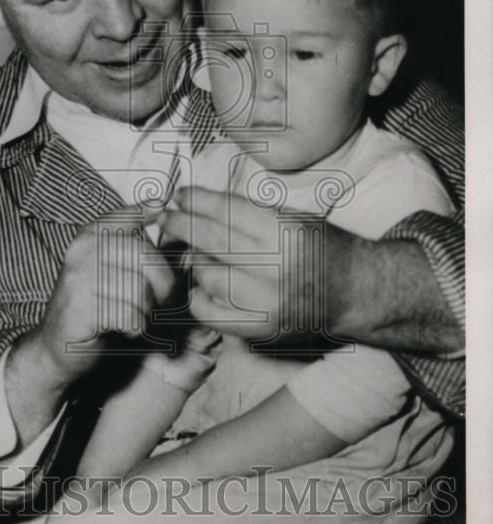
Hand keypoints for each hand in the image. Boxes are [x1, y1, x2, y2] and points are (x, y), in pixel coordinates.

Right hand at [22, 207, 177, 388]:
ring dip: (147, 311)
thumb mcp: (116, 269)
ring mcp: (79, 277)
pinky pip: (128, 315)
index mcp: (92, 235)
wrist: (58, 347)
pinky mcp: (80, 307)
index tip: (163, 212)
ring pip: (140, 289)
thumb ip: (138, 243)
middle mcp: (83, 250)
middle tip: (158, 304)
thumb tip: (164, 202)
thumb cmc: (96, 309)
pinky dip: (135, 328)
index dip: (150, 215)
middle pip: (146, 256)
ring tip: (136, 317)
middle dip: (164, 285)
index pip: (132, 216)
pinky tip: (124, 329)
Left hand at [158, 186, 357, 344]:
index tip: (179, 195)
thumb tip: (201, 205)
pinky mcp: (260, 328)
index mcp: (284, 232)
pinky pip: (212, 313)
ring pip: (208, 276)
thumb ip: (252, 214)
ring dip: (195, 262)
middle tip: (166, 216)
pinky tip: (200, 286)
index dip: (197, 201)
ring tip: (194, 253)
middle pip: (212, 240)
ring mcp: (266, 301)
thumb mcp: (294, 217)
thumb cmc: (323, 248)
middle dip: (182, 224)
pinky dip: (199, 297)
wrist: (357, 292)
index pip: (227, 211)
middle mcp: (274, 266)